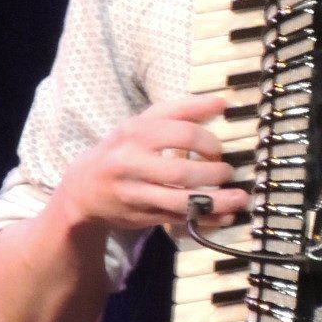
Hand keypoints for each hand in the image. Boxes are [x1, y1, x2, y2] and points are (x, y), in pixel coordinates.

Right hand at [55, 94, 250, 232]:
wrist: (82, 190)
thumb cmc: (121, 149)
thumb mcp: (142, 123)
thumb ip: (181, 111)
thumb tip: (221, 103)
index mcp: (135, 132)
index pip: (182, 133)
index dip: (209, 142)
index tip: (219, 148)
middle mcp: (131, 163)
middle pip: (182, 170)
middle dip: (214, 172)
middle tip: (227, 171)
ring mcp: (135, 193)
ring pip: (181, 200)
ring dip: (216, 201)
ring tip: (239, 198)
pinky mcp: (141, 216)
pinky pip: (179, 219)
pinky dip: (206, 219)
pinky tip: (225, 216)